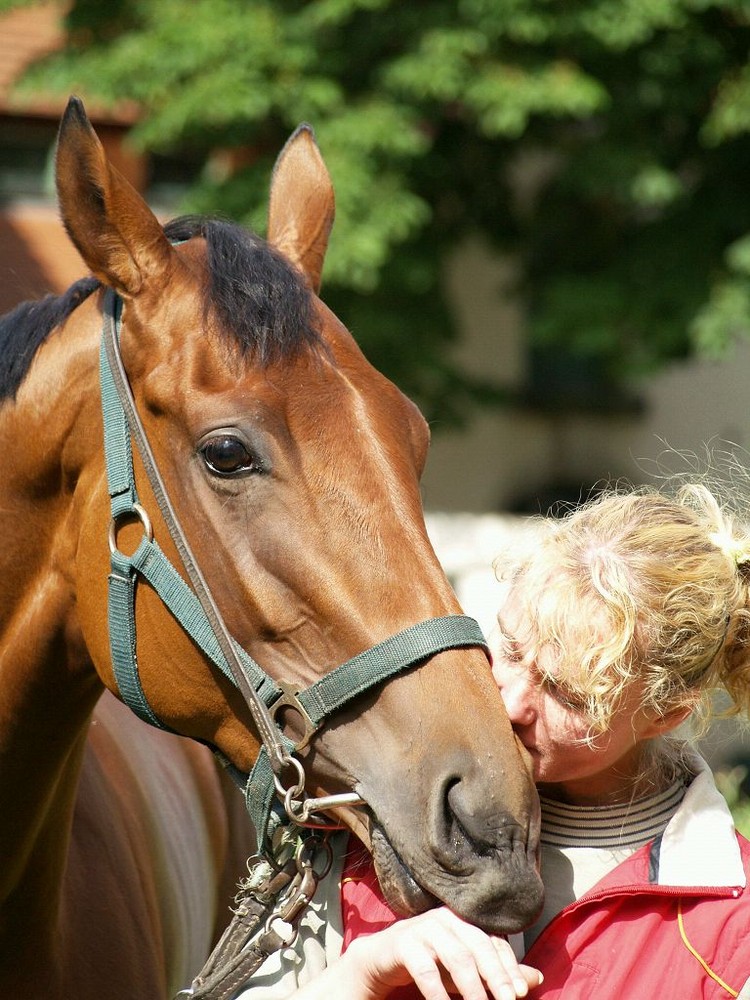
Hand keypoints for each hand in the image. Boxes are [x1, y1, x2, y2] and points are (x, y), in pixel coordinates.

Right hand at [334, 907, 542, 999]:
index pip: (493, 940)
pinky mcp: (403, 943)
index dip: (509, 966)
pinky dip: (437, 992)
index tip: (522, 993)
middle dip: (496, 975)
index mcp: (463, 921)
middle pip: (478, 945)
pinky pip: (425, 969)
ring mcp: (423, 928)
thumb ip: (495, 973)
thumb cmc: (427, 963)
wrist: (379, 960)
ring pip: (456, 956)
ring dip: (472, 986)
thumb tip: (536, 978)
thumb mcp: (463, 970)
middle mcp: (446, 918)